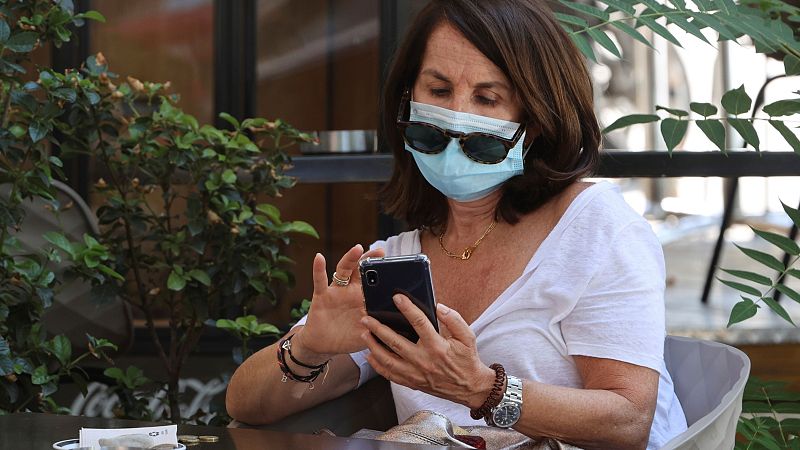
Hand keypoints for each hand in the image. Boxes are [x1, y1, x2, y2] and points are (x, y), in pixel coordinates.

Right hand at [296, 244, 385, 357]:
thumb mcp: (368, 334)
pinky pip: (320, 280)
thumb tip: (405, 330)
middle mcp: (351, 291)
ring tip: (358, 248)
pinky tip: (319, 257)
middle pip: (361, 271)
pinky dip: (318, 269)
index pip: (375, 282)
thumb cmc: (347, 337)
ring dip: (350, 259)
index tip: (396, 266)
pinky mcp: (322, 296)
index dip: (384, 274)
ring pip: (344, 271)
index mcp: (364, 299)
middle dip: (370, 260)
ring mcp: (337, 291)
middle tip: (380, 252)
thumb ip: (381, 329)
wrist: (323, 345)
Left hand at [360, 294, 495, 408]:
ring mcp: (416, 374)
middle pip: (396, 342)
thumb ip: (454, 320)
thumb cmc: (467, 360)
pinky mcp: (412, 382)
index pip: (419, 323)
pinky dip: (378, 365)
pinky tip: (370, 355)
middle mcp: (424, 361)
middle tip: (366, 318)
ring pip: (388, 360)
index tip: (397, 297)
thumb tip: (439, 307)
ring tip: (364, 334)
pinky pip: (390, 375)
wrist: (469, 387)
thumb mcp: (468, 337)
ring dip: (373, 346)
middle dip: (379, 328)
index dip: (407, 308)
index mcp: (438, 347)